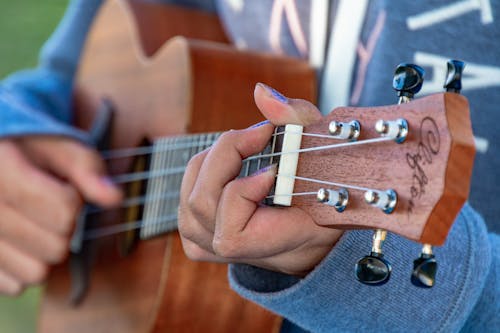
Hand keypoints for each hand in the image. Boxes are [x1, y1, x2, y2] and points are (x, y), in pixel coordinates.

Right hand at [0, 136, 121, 294]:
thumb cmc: (30, 151)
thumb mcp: (60, 147)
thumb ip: (88, 169)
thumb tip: (114, 198)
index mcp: (4, 171)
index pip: (63, 211)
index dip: (74, 200)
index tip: (65, 188)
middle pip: (55, 246)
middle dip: (66, 228)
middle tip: (53, 208)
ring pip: (36, 272)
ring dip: (48, 251)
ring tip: (38, 225)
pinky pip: (16, 284)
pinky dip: (26, 267)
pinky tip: (24, 242)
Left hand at [178, 83, 342, 275]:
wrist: (304, 234)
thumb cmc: (318, 195)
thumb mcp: (322, 154)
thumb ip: (296, 120)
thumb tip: (260, 92)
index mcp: (263, 249)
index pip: (230, 234)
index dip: (243, 194)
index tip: (273, 167)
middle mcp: (227, 251)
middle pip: (202, 201)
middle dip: (228, 155)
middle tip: (260, 135)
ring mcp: (205, 243)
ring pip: (190, 192)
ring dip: (218, 158)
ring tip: (249, 146)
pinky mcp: (193, 232)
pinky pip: (186, 192)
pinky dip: (206, 168)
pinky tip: (232, 165)